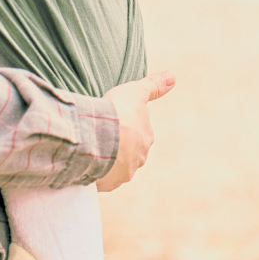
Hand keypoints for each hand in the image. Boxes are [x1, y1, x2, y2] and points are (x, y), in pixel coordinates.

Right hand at [95, 70, 174, 191]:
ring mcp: (124, 172)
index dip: (126, 128)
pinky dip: (95, 175)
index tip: (114, 123)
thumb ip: (154, 85)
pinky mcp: (108, 183)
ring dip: (106, 162)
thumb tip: (173, 76)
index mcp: (146, 138)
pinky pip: (102, 180)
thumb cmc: (119, 112)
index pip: (139, 134)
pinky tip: (86, 166)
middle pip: (128, 153)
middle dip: (118, 148)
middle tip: (101, 137)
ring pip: (115, 168)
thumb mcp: (135, 91)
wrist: (102, 135)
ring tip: (91, 152)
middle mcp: (139, 158)